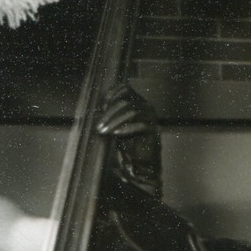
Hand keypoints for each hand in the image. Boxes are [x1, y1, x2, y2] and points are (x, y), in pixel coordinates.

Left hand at [98, 83, 161, 197]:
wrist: (141, 162)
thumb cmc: (128, 142)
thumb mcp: (116, 125)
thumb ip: (110, 114)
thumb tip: (97, 108)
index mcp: (136, 101)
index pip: (125, 88)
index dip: (111, 94)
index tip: (100, 107)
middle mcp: (145, 106)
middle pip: (125, 102)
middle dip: (109, 114)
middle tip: (98, 126)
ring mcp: (150, 117)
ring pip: (132, 112)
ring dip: (115, 121)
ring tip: (104, 131)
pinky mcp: (153, 129)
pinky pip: (140, 125)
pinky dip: (126, 129)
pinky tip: (116, 134)